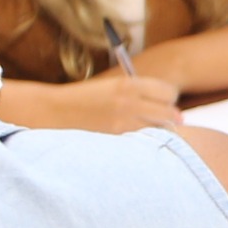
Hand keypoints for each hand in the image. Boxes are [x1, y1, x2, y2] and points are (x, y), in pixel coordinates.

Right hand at [37, 73, 184, 130]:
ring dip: (162, 131)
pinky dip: (147, 142)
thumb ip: (136, 92)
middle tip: (172, 121)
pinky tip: (141, 142)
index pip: (167, 91)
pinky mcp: (116, 139)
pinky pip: (143, 142)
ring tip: (157, 132)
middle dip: (171, 116)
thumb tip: (165, 103)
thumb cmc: (83, 99)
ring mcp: (123, 122)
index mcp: (128, 85)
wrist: (54, 111)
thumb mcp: (111, 87)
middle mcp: (129, 102)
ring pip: (160, 130)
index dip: (170, 98)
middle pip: (169, 112)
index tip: (169, 103)